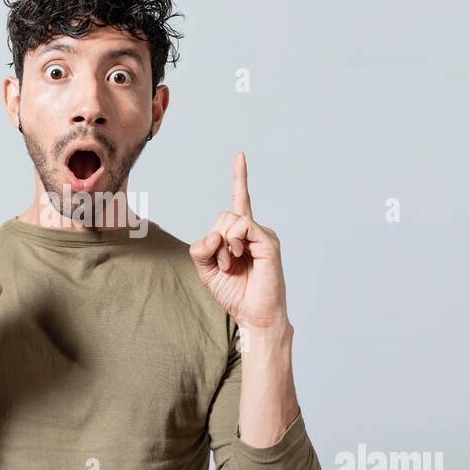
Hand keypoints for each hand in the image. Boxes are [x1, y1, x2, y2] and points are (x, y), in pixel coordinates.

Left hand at [188, 152, 288, 330]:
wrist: (253, 314)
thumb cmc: (234, 293)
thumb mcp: (206, 270)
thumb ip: (201, 249)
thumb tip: (214, 234)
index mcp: (242, 235)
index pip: (240, 200)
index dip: (240, 178)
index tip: (240, 156)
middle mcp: (255, 231)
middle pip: (224, 214)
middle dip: (215, 240)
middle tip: (224, 263)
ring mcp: (263, 235)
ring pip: (231, 218)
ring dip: (223, 244)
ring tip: (233, 264)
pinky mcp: (268, 241)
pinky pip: (243, 226)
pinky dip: (233, 242)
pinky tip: (238, 257)